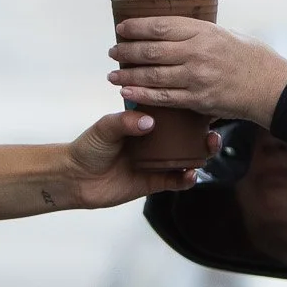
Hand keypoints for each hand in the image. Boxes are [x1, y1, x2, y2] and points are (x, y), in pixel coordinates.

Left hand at [54, 110, 210, 209]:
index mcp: (146, 122)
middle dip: (204, 133)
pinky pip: (175, 180)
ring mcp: (156, 161)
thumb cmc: (88, 147)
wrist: (74, 178)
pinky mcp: (154, 182)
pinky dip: (186, 178)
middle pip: (188, 135)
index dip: (191, 109)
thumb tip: (149, 122)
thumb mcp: (104, 127)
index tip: (206, 104)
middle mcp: (155, 140)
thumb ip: (125, 122)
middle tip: (212, 131)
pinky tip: (191, 174)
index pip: (173, 113)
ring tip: (209, 148)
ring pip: (187, 157)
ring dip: (202, 154)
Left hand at [108, 16, 286, 125]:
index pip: (160, 26)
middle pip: (151, 50)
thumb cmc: (252, 58)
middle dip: (126, 51)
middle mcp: (197, 52)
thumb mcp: (226, 34)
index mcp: (204, 31)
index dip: (136, 27)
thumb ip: (199, 34)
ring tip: (112, 75)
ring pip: (153, 75)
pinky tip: (127, 92)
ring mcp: (197, 77)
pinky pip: (163, 98)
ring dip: (128, 75)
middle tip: (113, 52)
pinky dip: (142, 94)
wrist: (271, 87)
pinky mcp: (198, 100)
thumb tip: (173, 32)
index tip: (121, 28)